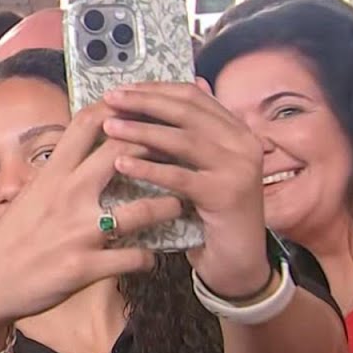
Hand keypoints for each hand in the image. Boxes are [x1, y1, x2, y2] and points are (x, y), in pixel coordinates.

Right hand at [0, 102, 183, 347]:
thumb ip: (59, 175)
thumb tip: (85, 155)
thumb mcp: (29, 196)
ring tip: (178, 205)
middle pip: (124, 153)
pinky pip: (136, 258)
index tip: (139, 104)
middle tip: (177, 152)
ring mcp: (80, 232)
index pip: (86, 124)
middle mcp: (68, 196)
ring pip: (144, 210)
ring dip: (169, 206)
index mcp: (52, 174)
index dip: (118, 107)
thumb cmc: (9, 238)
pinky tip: (151, 256)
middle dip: (157, 147)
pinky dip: (149, 257)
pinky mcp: (87, 267)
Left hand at [102, 81, 270, 296]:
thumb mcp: (201, 168)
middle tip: (110, 99)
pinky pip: (181, 177)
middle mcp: (243, 143)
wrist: (238, 263)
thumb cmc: (211, 214)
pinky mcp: (227, 195)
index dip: (155, 90)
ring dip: (142, 131)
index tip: (122, 89)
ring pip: (184, 140)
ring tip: (109, 127)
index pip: (192, 96)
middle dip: (145, 102)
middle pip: (187, 111)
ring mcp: (239, 168)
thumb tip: (178, 92)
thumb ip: (190, 134)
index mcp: (236, 131)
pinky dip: (149, 168)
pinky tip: (120, 164)